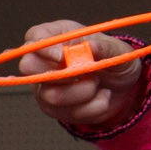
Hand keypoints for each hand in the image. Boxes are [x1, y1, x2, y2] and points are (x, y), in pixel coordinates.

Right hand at [12, 20, 147, 128]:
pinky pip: (67, 113)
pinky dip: (92, 107)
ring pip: (51, 95)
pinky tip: (101, 97)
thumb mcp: (119, 49)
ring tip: (98, 84)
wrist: (121, 87)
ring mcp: (44, 86)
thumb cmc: (114, 60)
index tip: (63, 56)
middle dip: (61, 74)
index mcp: (58, 36)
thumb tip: (90, 46)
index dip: (44, 47)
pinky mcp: (52, 108)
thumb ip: (105, 46)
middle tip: (85, 73)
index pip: (35, 36)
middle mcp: (44, 60)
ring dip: (84, 92)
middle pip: (28, 66)